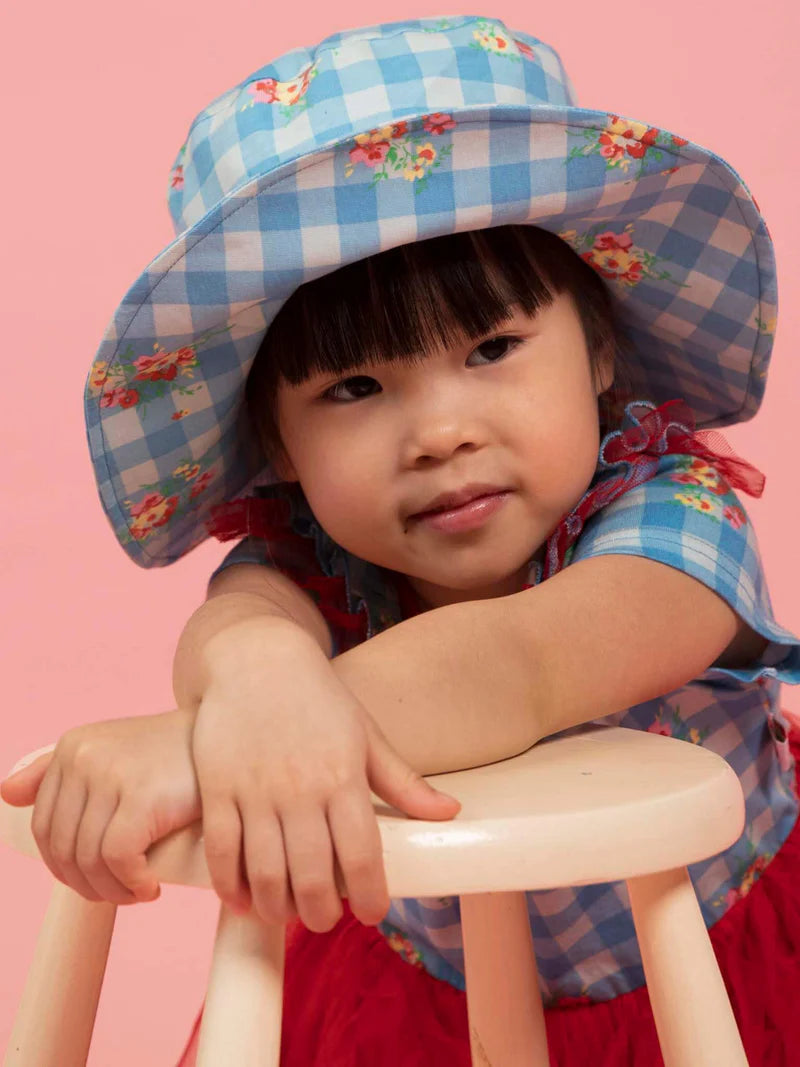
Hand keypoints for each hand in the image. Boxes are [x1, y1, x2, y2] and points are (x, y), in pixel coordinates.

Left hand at [0, 708, 199, 904]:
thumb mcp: (109, 749)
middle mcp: (84, 757)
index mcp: (72, 746)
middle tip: (121, 894)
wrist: (229, 738)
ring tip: (138, 893)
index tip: (96, 881)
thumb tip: (6, 793)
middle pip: (64, 849)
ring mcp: (111, 775)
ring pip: (90, 860)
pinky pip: (118, 859)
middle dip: (88, 886)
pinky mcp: (141, 796)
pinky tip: (149, 887)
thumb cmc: (172, 752)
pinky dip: (131, 884)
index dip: (64, 867)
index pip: (45, 827)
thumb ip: (56, 768)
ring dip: (113, 892)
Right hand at [193, 620, 460, 932]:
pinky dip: (230, 886)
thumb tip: (451, 813)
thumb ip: (403, 781)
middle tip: (324, 919)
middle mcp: (300, 788)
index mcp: (343, 776)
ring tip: (287, 913)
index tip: (372, 914)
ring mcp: (255, 789)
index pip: (362, 856)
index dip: (370, 896)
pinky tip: (244, 900)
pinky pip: (221, 852)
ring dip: (277, 908)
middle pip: (312, 876)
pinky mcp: (218, 787)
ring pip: (265, 872)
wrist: (257, 656)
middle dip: (320, 914)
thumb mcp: (366, 734)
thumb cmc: (318, 698)